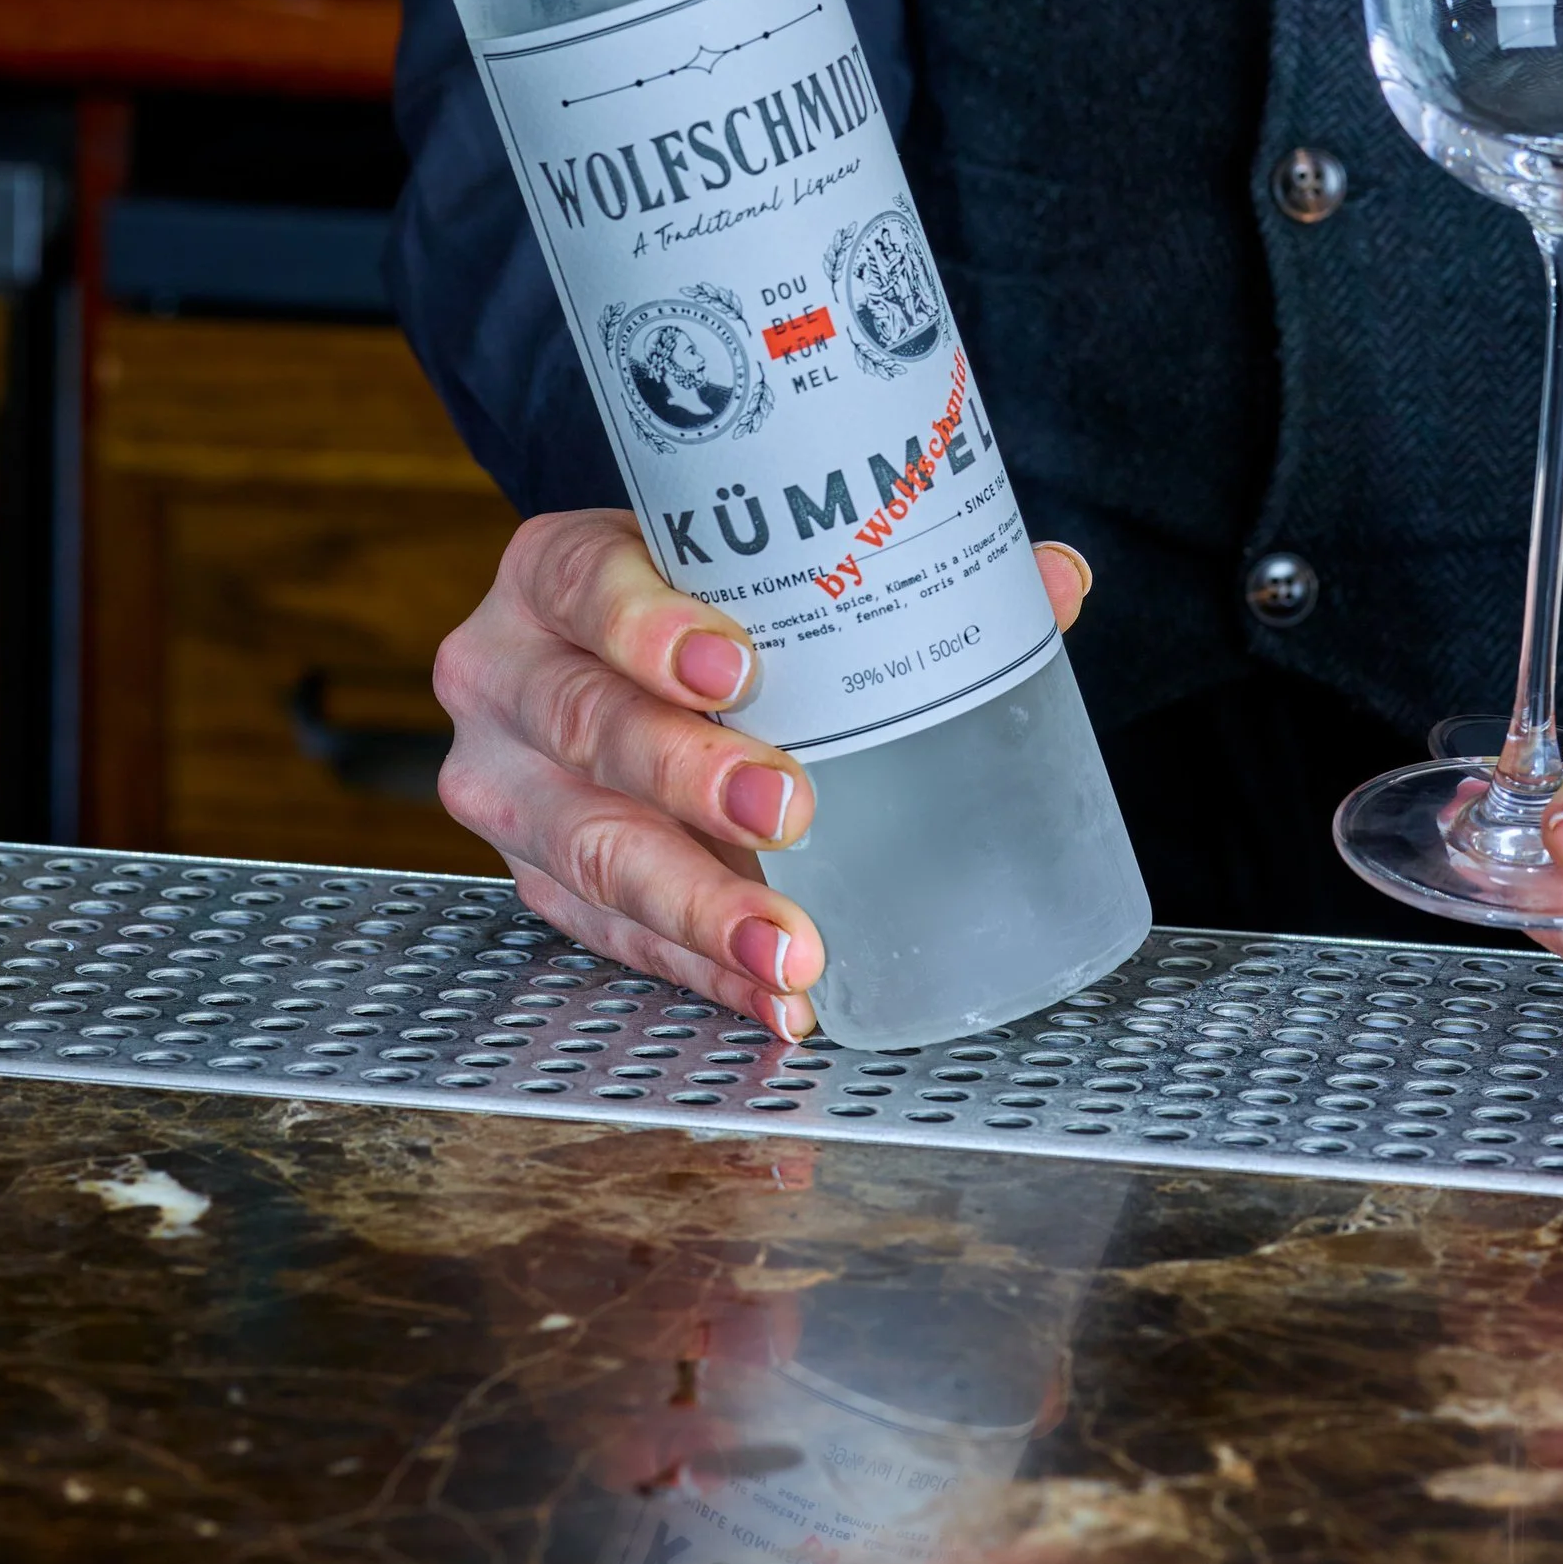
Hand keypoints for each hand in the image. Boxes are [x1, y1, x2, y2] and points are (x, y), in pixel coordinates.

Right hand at [434, 512, 1092, 1038]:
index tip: (737, 663)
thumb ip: (892, 570)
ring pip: (591, 852)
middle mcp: (510, 675)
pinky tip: (771, 996)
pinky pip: (610, 935)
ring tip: (792, 949)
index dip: (650, 625)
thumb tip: (1053, 580)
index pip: (585, 583)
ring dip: (699, 907)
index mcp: (555, 572)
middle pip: (589, 728)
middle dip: (691, 778)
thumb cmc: (696, 603)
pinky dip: (698, 969)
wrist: (601, 658)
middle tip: (791, 809)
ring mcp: (509, 789)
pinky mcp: (533, 879)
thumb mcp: (757, 567)